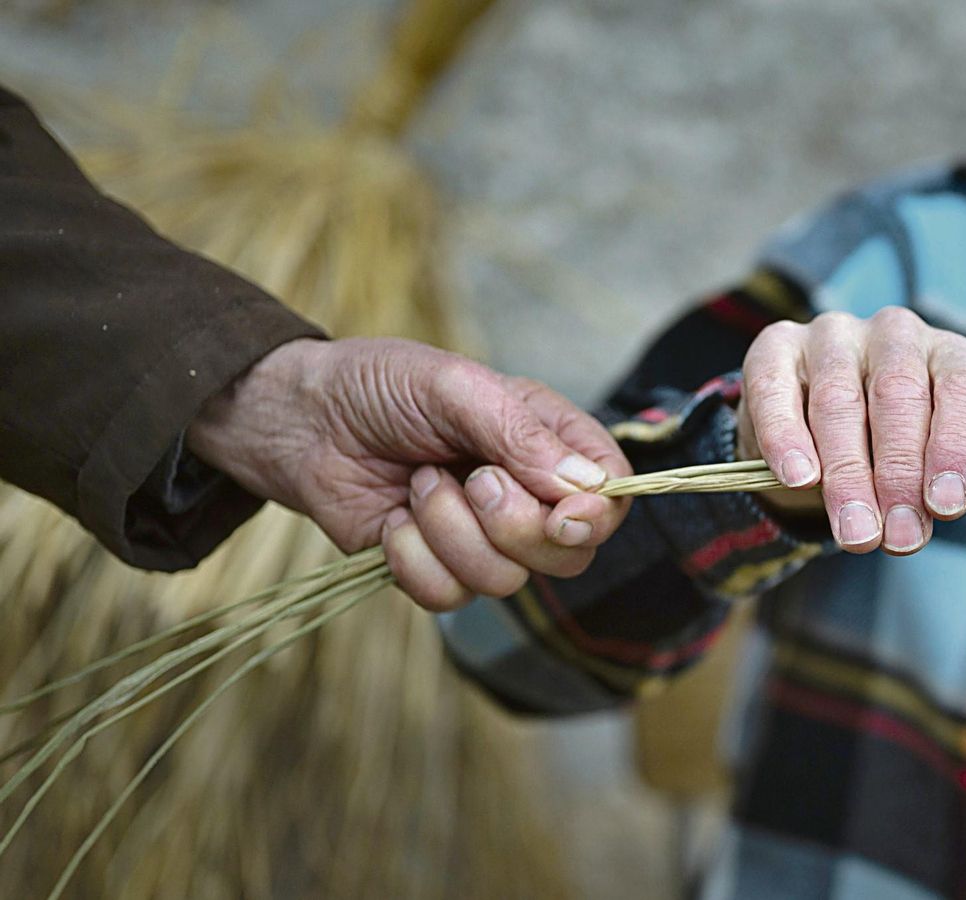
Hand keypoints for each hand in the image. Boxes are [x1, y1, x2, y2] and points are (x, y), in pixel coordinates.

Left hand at [188, 337, 631, 610]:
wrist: (300, 420)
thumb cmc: (380, 386)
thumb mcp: (454, 386)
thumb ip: (521, 434)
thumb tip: (587, 487)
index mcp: (548, 441)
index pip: (611, 493)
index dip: (599, 516)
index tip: (564, 515)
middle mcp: (526, 495)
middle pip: (569, 554)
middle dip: (516, 527)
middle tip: (473, 479)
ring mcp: (482, 538)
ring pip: (507, 581)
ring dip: (451, 532)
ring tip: (418, 484)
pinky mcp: (434, 568)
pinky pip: (449, 597)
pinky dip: (413, 559)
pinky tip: (394, 520)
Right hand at [736, 308, 965, 554]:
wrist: (813, 440)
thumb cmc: (888, 450)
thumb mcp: (928, 462)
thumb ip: (946, 479)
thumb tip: (950, 500)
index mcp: (946, 354)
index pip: (962, 388)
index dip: (957, 447)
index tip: (945, 506)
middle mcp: (894, 334)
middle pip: (898, 394)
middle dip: (899, 475)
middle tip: (898, 537)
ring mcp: (833, 334)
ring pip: (838, 400)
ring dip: (848, 475)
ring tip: (856, 532)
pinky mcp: (776, 346)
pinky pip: (776, 389)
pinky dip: (786, 438)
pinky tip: (799, 479)